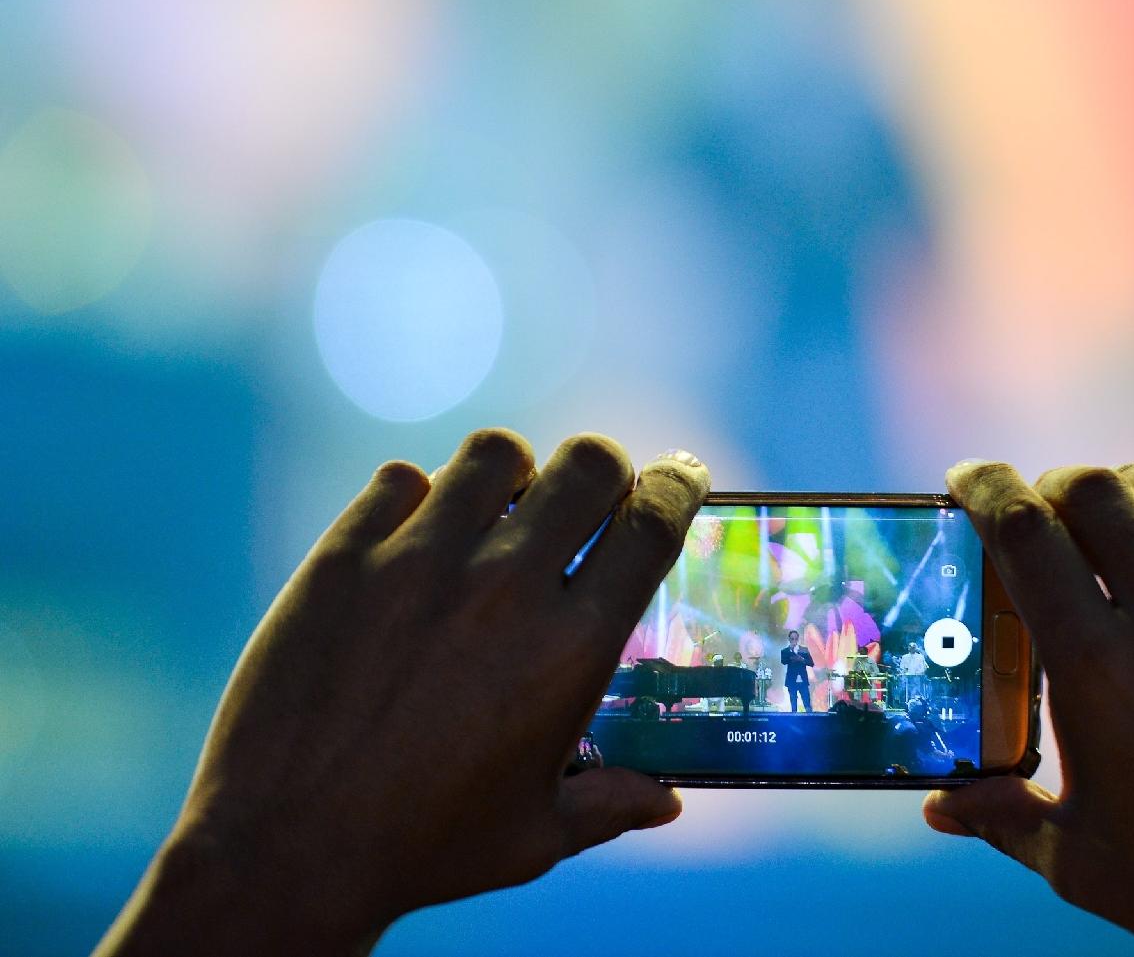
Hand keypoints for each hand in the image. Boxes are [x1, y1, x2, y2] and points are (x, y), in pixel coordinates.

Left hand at [96, 430, 708, 956]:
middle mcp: (507, 586)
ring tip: (499, 512)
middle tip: (588, 501)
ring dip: (512, 476)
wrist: (282, 850)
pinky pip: (401, 480)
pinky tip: (415, 540)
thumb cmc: (422, 849)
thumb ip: (611, 805)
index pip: (652, 523)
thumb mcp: (535, 835)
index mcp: (571, 646)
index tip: (679, 478)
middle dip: (603, 473)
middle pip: (588, 464)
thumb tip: (667, 801)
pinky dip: (418, 499)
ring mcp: (421, 560)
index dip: (677, 486)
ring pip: (496, 454)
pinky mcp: (346, 555)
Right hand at [924, 462, 1133, 956]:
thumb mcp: (1076, 859)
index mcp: (1097, 671)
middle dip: (1055, 486)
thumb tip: (940, 806)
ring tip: (1121, 511)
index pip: (1024, 532)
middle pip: (1096, 492)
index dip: (986, 488)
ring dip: (1133, 489)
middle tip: (1047, 507)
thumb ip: (1000, 815)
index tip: (969, 480)